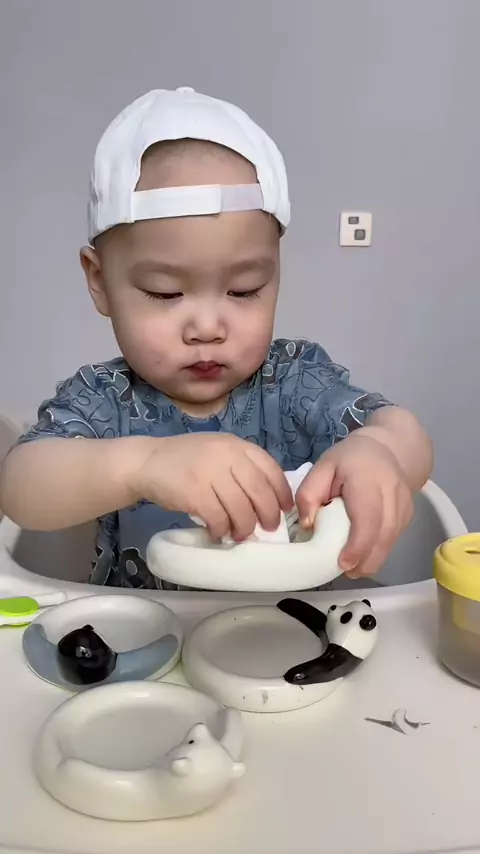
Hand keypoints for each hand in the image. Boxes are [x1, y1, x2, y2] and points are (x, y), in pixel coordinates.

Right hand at [132, 433, 292, 541]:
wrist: (146, 462)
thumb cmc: (186, 460)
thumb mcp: (217, 451)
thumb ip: (241, 466)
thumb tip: (268, 498)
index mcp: (236, 445)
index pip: (270, 469)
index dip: (282, 493)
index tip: (285, 509)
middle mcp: (226, 455)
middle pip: (260, 491)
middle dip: (268, 515)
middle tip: (267, 528)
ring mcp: (210, 473)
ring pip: (241, 508)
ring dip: (244, 527)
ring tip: (239, 534)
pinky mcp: (194, 493)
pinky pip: (218, 518)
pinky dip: (221, 530)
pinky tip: (217, 532)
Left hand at [296, 434, 413, 576]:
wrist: (385, 448)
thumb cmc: (349, 460)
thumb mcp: (322, 468)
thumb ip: (309, 494)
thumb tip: (308, 525)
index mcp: (367, 480)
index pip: (368, 518)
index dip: (358, 545)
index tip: (343, 563)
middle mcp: (392, 493)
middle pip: (384, 536)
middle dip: (366, 561)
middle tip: (346, 572)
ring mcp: (404, 505)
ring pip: (391, 541)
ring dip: (373, 560)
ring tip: (353, 568)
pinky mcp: (408, 515)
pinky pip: (394, 538)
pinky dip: (380, 550)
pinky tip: (365, 553)